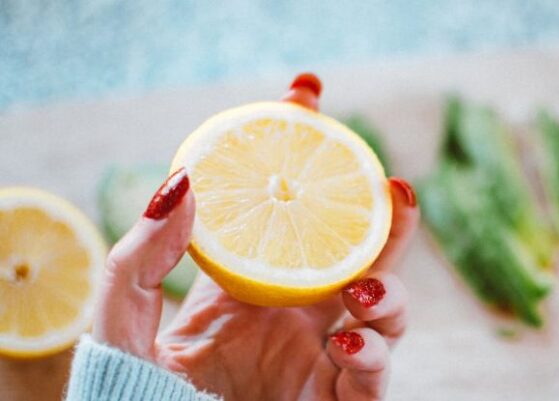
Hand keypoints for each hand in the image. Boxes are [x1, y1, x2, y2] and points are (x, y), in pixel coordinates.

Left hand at [92, 167, 419, 400]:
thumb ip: (142, 254)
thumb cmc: (131, 388)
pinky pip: (376, 379)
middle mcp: (300, 313)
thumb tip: (182, 180)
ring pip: (388, 312)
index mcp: (256, 282)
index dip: (305, 149)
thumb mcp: (124, 313)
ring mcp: (324, 356)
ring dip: (391, 291)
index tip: (307, 94)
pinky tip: (346, 341)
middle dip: (388, 216)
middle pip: (363, 254)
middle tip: (391, 183)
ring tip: (363, 285)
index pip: (291, 210)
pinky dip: (374, 357)